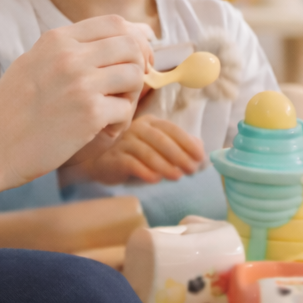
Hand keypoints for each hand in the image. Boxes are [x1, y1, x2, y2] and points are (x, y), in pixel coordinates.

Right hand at [0, 15, 150, 186]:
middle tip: (131, 88)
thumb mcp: (34, 63)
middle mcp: (69, 55)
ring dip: (131, 96)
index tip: (139, 56)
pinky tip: (102, 131)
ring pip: (135, 74)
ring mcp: (80, 83)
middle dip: (140, 66)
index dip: (135, 38)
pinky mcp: (88, 114)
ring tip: (113, 111)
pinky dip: (120, 123)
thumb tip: (117, 41)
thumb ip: (68, 51)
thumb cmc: (11, 112)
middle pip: (131, 45)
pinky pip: (126, 110)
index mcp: (56, 39)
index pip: (114, 22)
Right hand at [75, 114, 206, 184]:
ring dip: (164, 165)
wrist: (102, 162)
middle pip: (160, 139)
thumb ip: (179, 145)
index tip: (200, 156)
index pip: (171, 129)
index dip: (187, 142)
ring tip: (177, 177)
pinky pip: (130, 163)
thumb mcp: (158, 148)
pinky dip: (144, 171)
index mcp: (150, 123)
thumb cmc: (135, 153)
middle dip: (179, 155)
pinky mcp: (114, 158)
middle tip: (191, 170)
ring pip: (146, 152)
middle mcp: (137, 129)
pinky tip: (155, 179)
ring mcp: (124, 142)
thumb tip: (200, 148)